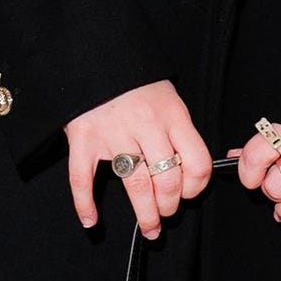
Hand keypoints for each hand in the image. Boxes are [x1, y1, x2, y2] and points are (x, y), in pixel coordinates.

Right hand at [66, 83, 212, 238]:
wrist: (95, 52)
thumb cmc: (135, 81)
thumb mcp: (167, 97)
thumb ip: (177, 130)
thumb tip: (189, 170)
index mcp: (172, 115)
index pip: (197, 163)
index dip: (196, 187)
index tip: (189, 194)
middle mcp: (145, 125)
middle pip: (167, 181)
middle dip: (169, 207)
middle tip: (165, 214)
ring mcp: (112, 132)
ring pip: (134, 186)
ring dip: (144, 214)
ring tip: (149, 227)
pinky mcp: (83, 138)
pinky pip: (83, 179)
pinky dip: (85, 204)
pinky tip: (91, 220)